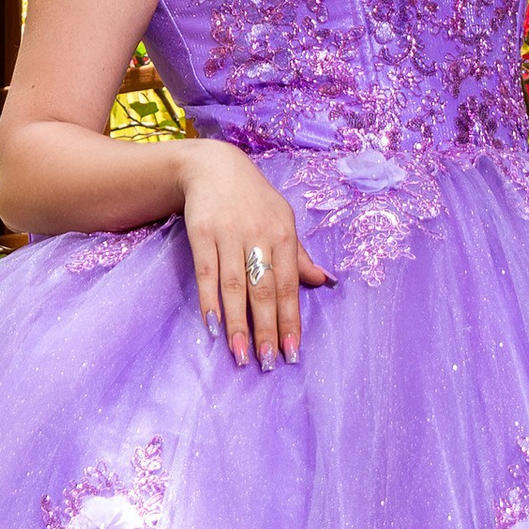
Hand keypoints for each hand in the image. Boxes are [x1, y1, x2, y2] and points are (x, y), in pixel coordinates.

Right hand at [179, 140, 329, 368]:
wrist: (214, 166)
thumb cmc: (254, 199)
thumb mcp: (282, 219)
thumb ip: (299, 255)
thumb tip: (325, 281)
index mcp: (284, 235)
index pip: (289, 286)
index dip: (291, 320)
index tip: (293, 352)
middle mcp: (258, 235)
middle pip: (264, 290)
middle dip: (267, 329)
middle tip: (269, 362)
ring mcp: (229, 234)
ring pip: (236, 286)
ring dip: (238, 323)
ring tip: (240, 354)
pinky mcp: (202, 234)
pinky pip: (206, 273)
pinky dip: (210, 300)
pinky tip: (213, 326)